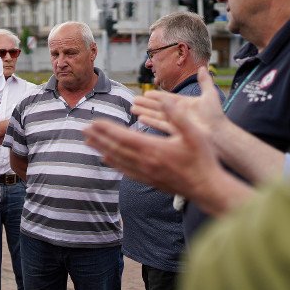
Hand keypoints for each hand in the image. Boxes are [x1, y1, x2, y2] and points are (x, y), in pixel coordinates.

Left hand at [83, 92, 222, 200]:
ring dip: (101, 149)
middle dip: (98, 138)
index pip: (123, 137)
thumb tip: (165, 100)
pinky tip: (106, 159)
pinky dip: (113, 163)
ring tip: (88, 142)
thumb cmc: (202, 160)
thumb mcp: (194, 133)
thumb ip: (178, 116)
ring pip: (117, 160)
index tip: (93, 122)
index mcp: (153, 149)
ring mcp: (145, 173)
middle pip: (115, 148)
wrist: (207, 188)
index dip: (107, 129)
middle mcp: (145, 162)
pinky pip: (125, 171)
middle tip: (83, 130)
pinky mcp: (149, 180)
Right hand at [133, 67, 225, 142]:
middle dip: (146, 104)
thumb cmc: (215, 116)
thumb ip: (205, 81)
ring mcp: (176, 122)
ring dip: (144, 111)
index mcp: (184, 104)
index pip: (167, 98)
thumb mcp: (210, 95)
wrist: (218, 134)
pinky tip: (141, 119)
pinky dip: (150, 121)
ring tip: (133, 108)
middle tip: (134, 100)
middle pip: (159, 107)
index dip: (156, 96)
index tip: (146, 92)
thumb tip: (203, 67)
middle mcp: (178, 113)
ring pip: (156, 115)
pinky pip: (159, 125)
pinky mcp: (174, 131)